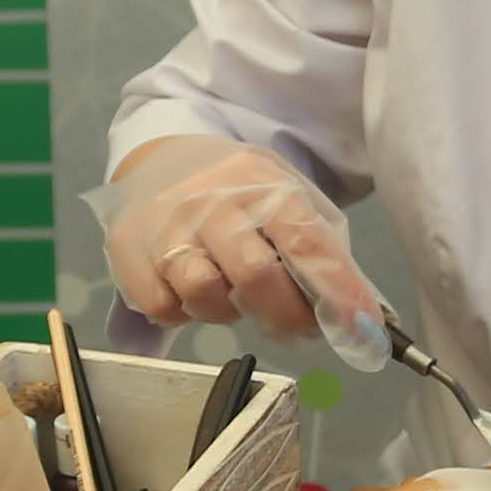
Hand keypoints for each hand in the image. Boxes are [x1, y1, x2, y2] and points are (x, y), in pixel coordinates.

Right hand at [86, 136, 389, 369]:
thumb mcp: (285, 198)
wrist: (162, 158)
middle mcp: (211, 199)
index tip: (361, 332)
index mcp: (262, 181)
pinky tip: (191, 292)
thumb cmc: (239, 194)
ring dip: (228, 312)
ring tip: (233, 297)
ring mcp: (166, 223)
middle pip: (255, 275)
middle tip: (298, 328)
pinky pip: (163, 307)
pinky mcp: (128, 250)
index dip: (337, 293)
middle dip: (286, 316)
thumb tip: (362, 321)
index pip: (306, 242)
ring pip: (204, 293)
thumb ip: (321, 251)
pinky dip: (184, 312)